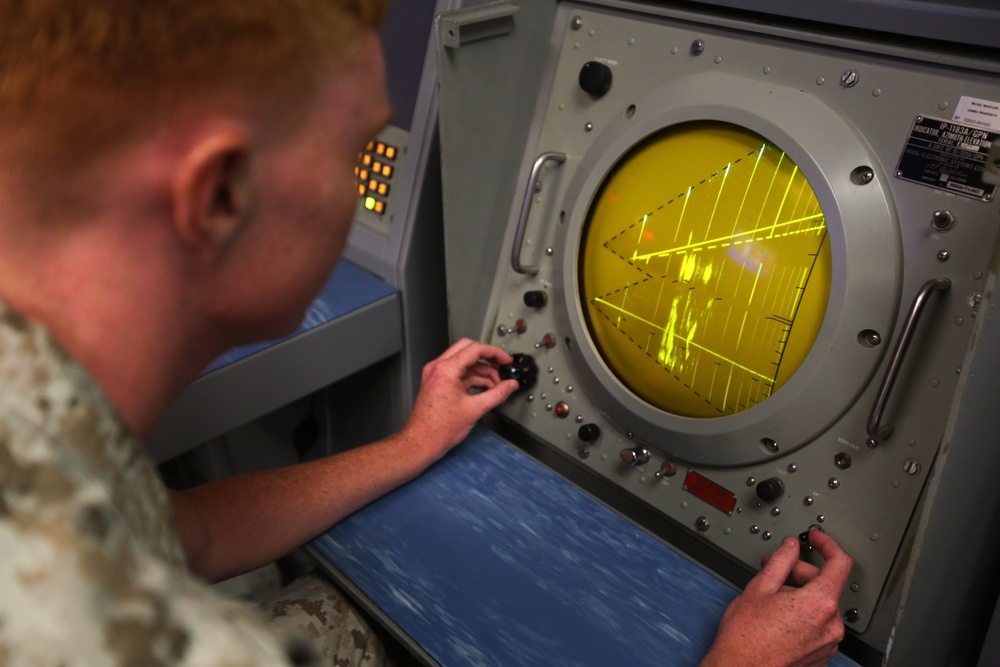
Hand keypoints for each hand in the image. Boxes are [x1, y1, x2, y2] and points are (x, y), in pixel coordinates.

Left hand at [401, 338, 519, 458]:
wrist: (421, 443)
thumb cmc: (438, 430)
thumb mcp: (474, 410)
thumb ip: (497, 394)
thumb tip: (510, 386)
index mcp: (446, 370)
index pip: (475, 349)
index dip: (495, 353)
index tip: (506, 360)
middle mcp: (438, 367)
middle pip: (468, 349)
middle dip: (488, 358)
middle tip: (502, 367)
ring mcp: (436, 374)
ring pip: (464, 361)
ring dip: (482, 370)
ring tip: (497, 384)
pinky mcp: (437, 382)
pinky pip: (458, 373)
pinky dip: (473, 377)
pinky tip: (485, 388)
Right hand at [701, 530, 852, 666]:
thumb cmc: (746, 636)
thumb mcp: (760, 587)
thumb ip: (782, 561)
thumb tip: (791, 547)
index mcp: (820, 603)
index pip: (839, 563)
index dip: (827, 545)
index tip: (817, 539)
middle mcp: (830, 625)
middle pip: (826, 584)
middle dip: (800, 572)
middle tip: (774, 568)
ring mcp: (828, 643)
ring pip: (821, 606)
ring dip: (801, 594)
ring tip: (773, 597)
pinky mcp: (821, 655)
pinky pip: (819, 625)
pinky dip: (804, 615)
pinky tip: (780, 615)